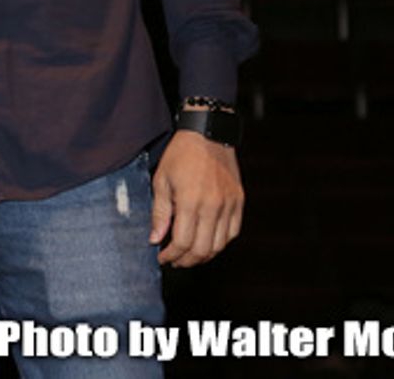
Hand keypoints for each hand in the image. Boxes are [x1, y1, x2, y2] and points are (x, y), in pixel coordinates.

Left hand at [149, 130, 243, 267]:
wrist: (208, 132)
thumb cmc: (181, 154)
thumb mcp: (161, 180)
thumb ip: (160, 213)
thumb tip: (155, 239)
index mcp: (190, 201)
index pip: (182, 242)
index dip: (170, 255)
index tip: (162, 257)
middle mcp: (213, 205)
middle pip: (202, 249)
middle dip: (185, 260)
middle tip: (174, 260)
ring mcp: (229, 204)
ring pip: (219, 245)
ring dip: (203, 256)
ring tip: (189, 254)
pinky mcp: (238, 201)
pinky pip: (233, 232)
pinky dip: (220, 243)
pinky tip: (207, 242)